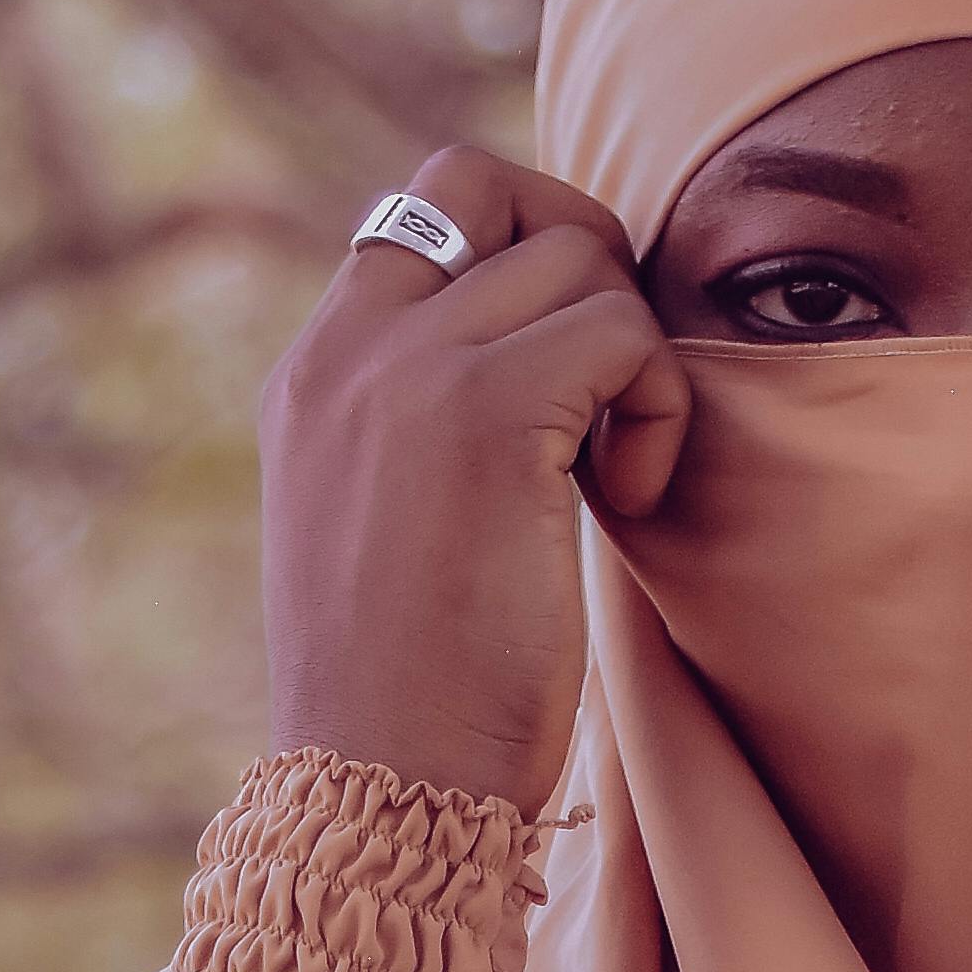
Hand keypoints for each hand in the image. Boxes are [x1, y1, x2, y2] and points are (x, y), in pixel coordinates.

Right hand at [259, 148, 690, 808]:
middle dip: (588, 263)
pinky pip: (622, 330)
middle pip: (499, 187)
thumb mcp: (391, 522)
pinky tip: (625, 501)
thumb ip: (431, 421)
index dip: (525, 247)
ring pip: (579, 258)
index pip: (428, 205)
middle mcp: (348, 347)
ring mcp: (406, 368)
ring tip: (609, 475)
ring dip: (631, 357)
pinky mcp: (482, 411)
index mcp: (316, 371)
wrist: (385, 784)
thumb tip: (553, 360)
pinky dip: (655, 408)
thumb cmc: (413, 692)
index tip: (566, 366)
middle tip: (609, 385)